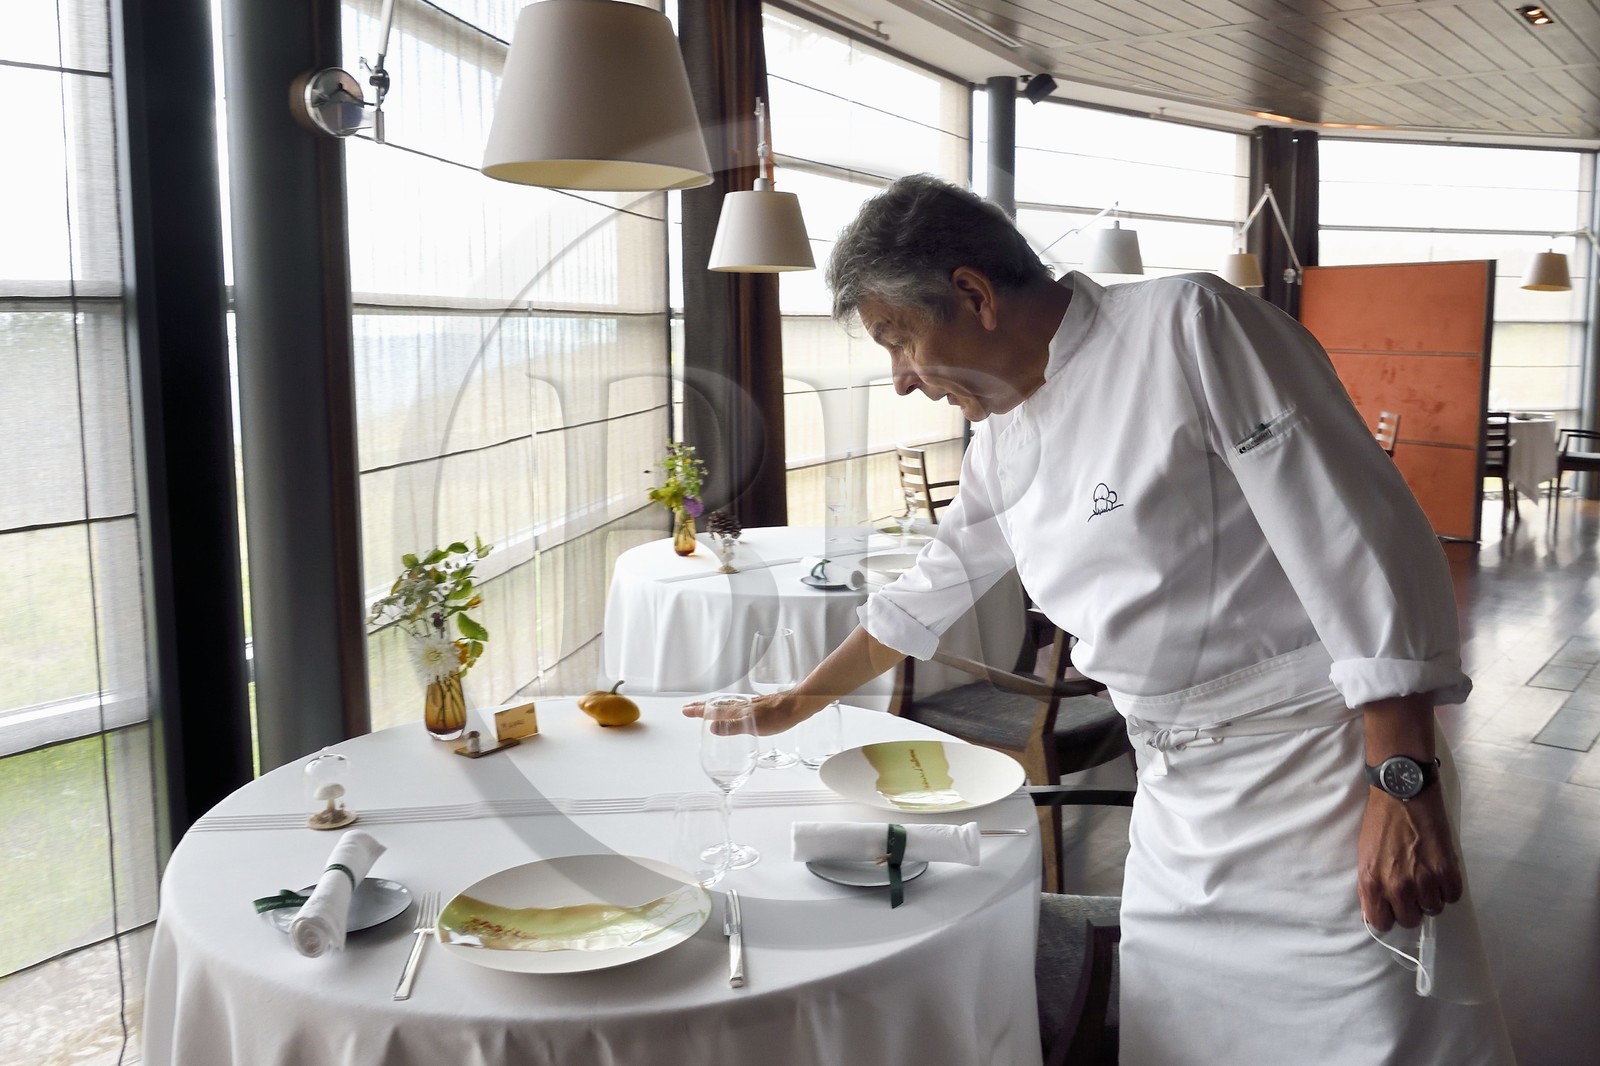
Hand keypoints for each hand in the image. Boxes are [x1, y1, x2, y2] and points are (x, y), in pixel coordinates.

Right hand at [683, 692, 817, 735]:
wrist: (798, 705)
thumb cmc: (779, 716)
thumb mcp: (755, 726)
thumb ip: (733, 727)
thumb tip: (712, 727)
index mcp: (738, 710)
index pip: (713, 710)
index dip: (699, 711)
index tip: (685, 711)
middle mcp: (742, 705)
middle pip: (718, 705)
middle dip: (702, 707)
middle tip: (689, 708)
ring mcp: (751, 704)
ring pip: (727, 704)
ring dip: (714, 706)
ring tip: (706, 708)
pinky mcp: (760, 705)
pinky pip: (737, 705)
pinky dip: (728, 707)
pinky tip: (735, 710)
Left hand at [1357, 785, 1461, 931]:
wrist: (1402, 793)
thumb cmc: (1380, 821)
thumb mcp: (1365, 856)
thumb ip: (1370, 886)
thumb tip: (1375, 912)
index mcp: (1372, 882)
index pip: (1381, 924)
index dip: (1388, 916)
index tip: (1393, 907)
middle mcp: (1397, 886)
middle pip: (1410, 920)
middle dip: (1411, 907)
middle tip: (1412, 888)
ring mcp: (1423, 879)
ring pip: (1434, 909)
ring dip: (1431, 896)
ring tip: (1427, 875)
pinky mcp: (1446, 869)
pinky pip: (1453, 896)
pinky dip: (1448, 887)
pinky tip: (1441, 871)